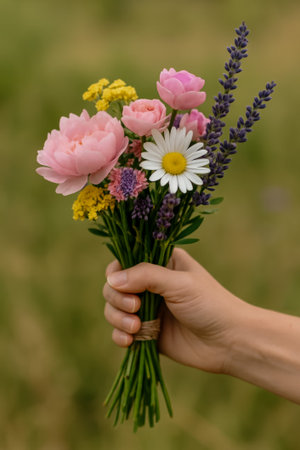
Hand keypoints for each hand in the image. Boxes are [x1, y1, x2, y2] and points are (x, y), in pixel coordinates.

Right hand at [103, 248, 244, 373]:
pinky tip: (129, 341)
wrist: (229, 342)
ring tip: (135, 328)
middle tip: (135, 308)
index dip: (117, 274)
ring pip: (114, 310)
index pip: (124, 262)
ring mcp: (147, 310)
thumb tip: (111, 280)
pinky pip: (121, 332)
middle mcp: (151, 285)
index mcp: (160, 264)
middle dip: (117, 299)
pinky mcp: (147, 333)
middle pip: (114, 287)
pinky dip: (119, 336)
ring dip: (117, 319)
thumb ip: (145, 276)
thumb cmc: (210, 304)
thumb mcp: (179, 283)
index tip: (124, 286)